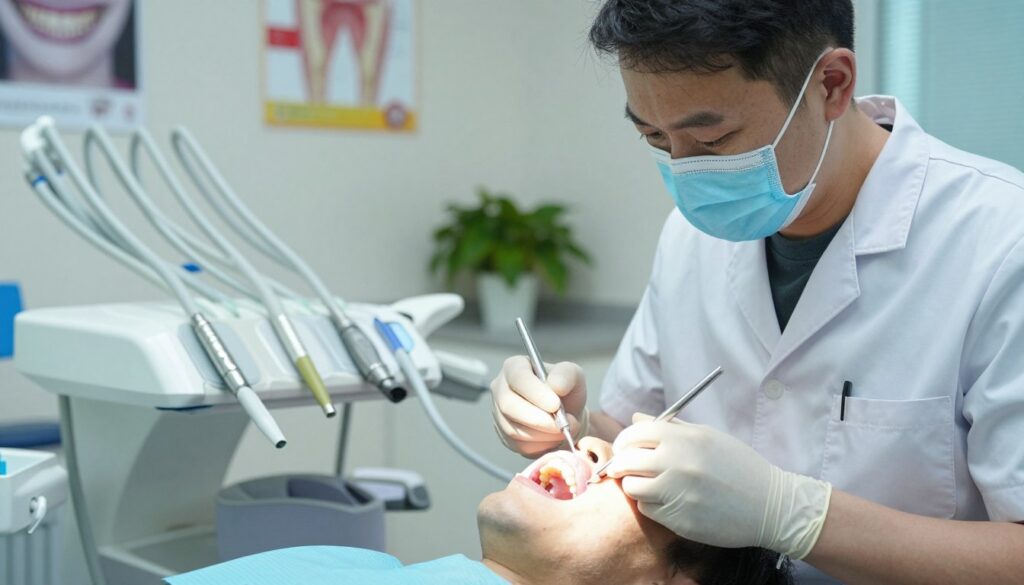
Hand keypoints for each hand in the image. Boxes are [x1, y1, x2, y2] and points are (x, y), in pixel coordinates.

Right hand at [490, 356, 587, 457]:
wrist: (565, 414)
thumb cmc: (566, 391)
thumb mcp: (573, 375)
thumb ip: (566, 375)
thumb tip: (555, 385)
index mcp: (514, 367)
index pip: (518, 378)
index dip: (536, 393)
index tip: (555, 405)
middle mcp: (500, 388)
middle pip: (509, 406)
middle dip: (538, 419)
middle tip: (562, 425)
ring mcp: (499, 413)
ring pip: (513, 429)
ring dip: (542, 434)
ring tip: (563, 430)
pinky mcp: (504, 435)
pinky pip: (518, 445)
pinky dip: (540, 445)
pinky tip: (554, 438)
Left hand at [606, 413, 831, 557]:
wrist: (770, 505)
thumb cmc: (738, 466)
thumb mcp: (707, 436)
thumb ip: (669, 427)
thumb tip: (635, 418)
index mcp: (684, 438)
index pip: (634, 434)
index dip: (625, 441)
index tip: (626, 448)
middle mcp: (677, 463)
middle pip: (626, 461)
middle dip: (622, 464)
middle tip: (629, 468)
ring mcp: (677, 492)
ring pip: (632, 488)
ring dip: (636, 486)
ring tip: (651, 485)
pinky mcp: (679, 519)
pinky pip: (647, 509)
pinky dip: (651, 505)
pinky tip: (667, 501)